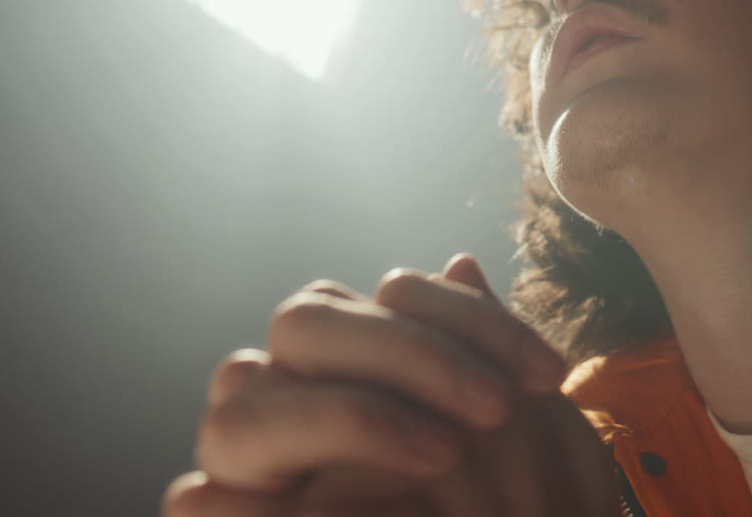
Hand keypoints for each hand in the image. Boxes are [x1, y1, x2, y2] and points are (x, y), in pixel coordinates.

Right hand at [162, 254, 619, 515]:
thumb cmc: (501, 514)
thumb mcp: (517, 444)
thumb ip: (476, 357)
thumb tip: (460, 261)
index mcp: (350, 355)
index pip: (388, 293)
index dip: (470, 319)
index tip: (550, 372)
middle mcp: (284, 393)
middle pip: (303, 323)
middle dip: (408, 354)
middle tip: (497, 407)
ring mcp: (246, 461)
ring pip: (238, 409)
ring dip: (350, 417)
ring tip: (445, 455)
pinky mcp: (224, 513)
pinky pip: (201, 503)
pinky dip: (266, 509)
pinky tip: (396, 512)